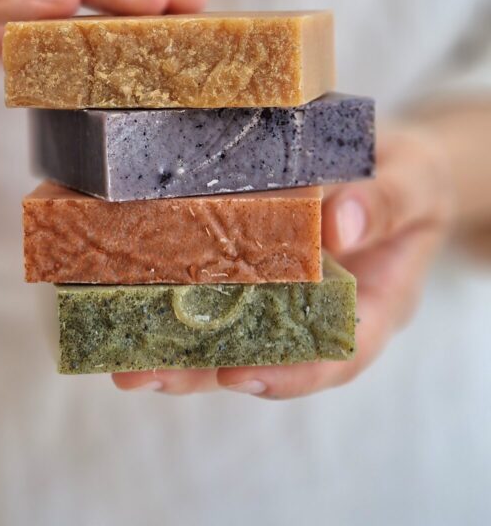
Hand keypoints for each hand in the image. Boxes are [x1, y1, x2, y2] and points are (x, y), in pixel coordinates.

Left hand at [113, 124, 453, 396]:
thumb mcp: (413, 181)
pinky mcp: (247, 257)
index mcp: (369, 305)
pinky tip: (123, 290)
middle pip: (262, 354)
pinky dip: (169, 290)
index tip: (239, 372)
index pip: (334, 355)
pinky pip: (212, 280)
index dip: (289, 372)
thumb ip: (386, 202)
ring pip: (226, 328)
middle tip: (144, 374)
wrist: (389, 160)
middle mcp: (315, 308)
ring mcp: (279, 287)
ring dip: (172, 344)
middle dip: (200, 370)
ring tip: (121, 355)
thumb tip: (337, 224)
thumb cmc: (409, 176)